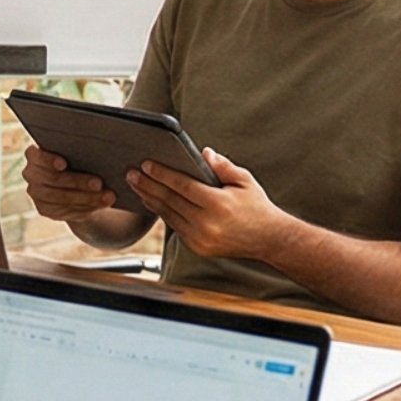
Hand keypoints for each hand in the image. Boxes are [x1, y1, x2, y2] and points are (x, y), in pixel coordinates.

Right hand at [23, 146, 115, 222]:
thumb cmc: (78, 160)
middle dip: (77, 182)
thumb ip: (80, 152)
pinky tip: (99, 204)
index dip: (49, 160)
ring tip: (108, 197)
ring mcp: (36, 193)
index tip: (64, 164)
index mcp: (34, 154)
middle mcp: (30, 173)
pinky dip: (84, 208)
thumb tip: (104, 155)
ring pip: (60, 198)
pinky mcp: (44, 209)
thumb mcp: (78, 154)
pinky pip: (64, 211)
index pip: (36, 156)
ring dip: (86, 198)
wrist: (73, 183)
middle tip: (99, 183)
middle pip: (53, 179)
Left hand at [129, 148, 282, 259]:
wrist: (269, 239)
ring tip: (136, 184)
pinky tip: (151, 200)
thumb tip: (203, 153)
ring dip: (149, 198)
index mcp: (219, 204)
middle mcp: (208, 224)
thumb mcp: (244, 181)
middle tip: (130, 172)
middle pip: (170, 200)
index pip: (182, 185)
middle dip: (148, 185)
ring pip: (168, 214)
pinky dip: (162, 212)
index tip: (146, 164)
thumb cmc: (256, 206)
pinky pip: (174, 226)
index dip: (162, 174)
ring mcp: (201, 238)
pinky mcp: (198, 247)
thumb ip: (222, 166)